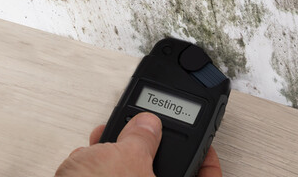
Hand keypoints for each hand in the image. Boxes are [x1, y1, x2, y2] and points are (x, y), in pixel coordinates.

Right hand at [55, 112, 221, 176]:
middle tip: (146, 135)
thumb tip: (146, 125)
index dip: (207, 162)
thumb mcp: (126, 156)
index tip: (205, 146)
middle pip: (163, 176)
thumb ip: (142, 137)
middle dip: (149, 153)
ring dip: (117, 159)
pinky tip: (90, 157)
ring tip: (106, 140)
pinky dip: (101, 173)